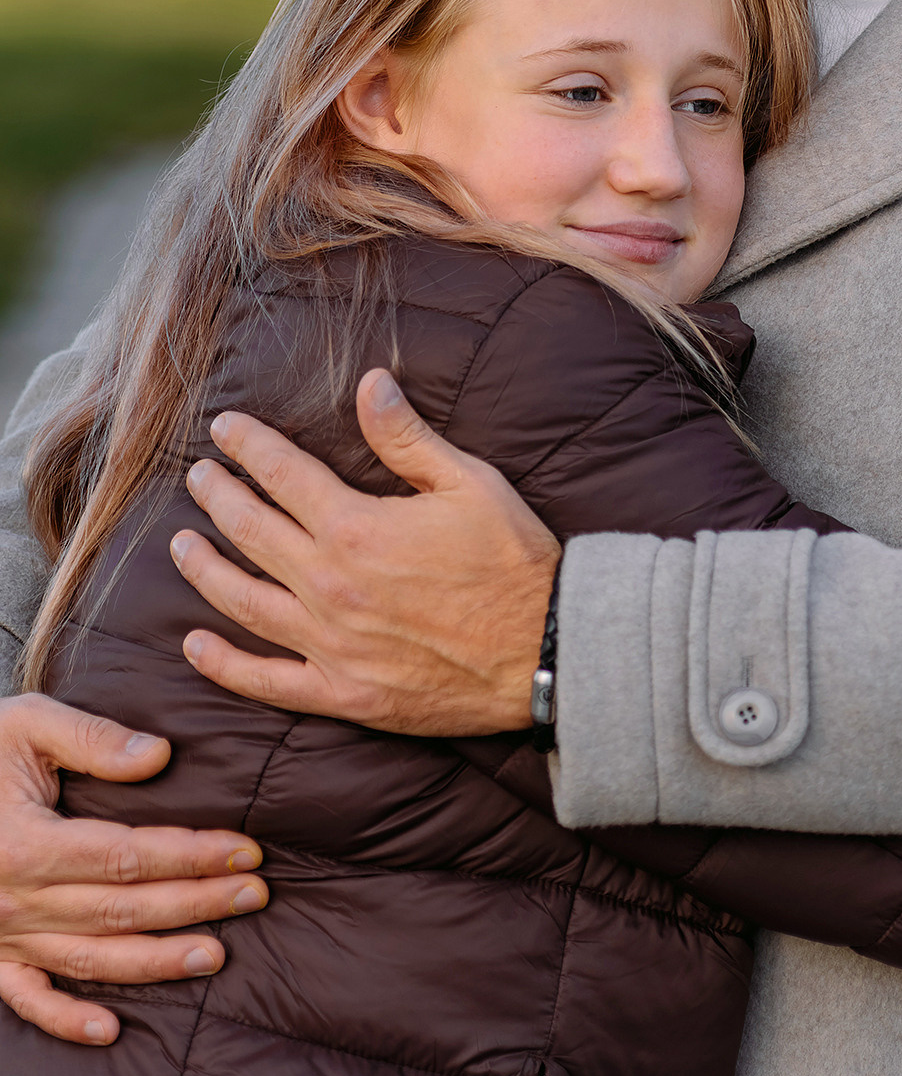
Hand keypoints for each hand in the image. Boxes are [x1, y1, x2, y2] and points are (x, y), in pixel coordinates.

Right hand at [0, 694, 266, 1045]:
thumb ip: (94, 738)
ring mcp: (2, 935)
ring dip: (156, 961)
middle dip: (196, 902)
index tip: (245, 850)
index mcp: (27, 844)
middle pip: (122, 910)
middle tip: (255, 893)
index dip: (190, 855)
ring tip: (217, 953)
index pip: (126, 857)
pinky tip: (109, 1029)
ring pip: (91, 958)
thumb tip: (158, 756)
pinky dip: (65, 1020)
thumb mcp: (29, 724)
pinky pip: (28, 999)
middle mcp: (16, 900)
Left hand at [171, 369, 560, 736]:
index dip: (249, 447)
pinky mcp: (343, 692)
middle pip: (252, 532)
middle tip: (198, 476)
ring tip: (181, 546)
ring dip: (204, 569)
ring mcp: (330, 644)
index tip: (223, 429)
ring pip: (243, 602)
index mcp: (358, 527)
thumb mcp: (468, 482)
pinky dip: (225, 664)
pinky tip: (197, 644)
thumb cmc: (513, 561)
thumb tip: (369, 383)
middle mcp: (330, 585)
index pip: (283, 475)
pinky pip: (266, 681)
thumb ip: (408, 437)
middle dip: (218, 497)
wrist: (546, 652)